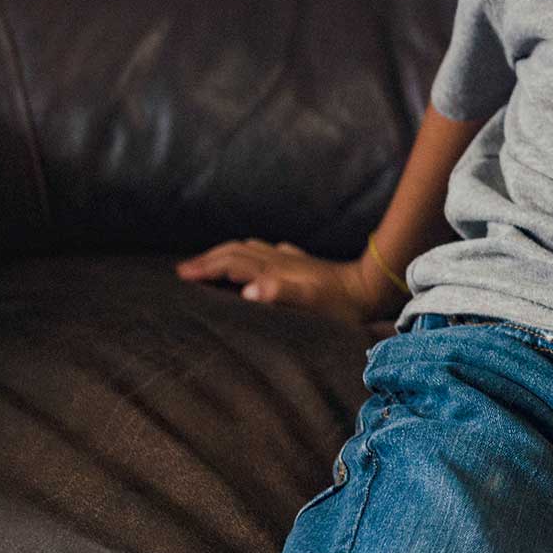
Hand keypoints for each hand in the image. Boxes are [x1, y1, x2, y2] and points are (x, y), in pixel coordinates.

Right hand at [175, 238, 391, 326]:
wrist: (371, 287)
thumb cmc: (341, 304)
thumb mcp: (312, 302)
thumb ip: (281, 294)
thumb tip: (249, 291)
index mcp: (274, 269)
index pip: (230, 264)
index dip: (205, 268)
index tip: (181, 275)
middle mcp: (279, 259)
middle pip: (235, 251)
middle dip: (208, 258)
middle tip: (185, 269)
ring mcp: (291, 259)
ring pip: (249, 248)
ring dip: (225, 253)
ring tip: (209, 262)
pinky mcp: (303, 263)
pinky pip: (267, 252)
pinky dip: (250, 254)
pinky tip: (254, 259)